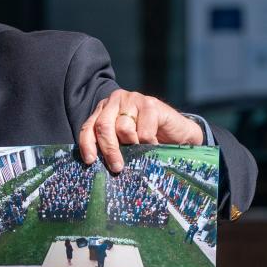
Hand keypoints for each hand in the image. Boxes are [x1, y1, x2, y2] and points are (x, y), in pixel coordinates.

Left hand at [78, 89, 203, 172]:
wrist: (179, 134)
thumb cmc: (148, 139)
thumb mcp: (124, 142)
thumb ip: (110, 144)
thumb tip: (96, 164)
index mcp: (104, 109)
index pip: (89, 127)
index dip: (87, 145)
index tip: (90, 161)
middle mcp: (116, 100)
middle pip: (103, 127)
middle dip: (109, 150)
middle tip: (117, 167)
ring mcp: (133, 99)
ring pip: (123, 128)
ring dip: (133, 145)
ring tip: (142, 148)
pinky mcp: (150, 104)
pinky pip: (143, 131)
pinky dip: (148, 142)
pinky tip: (154, 143)